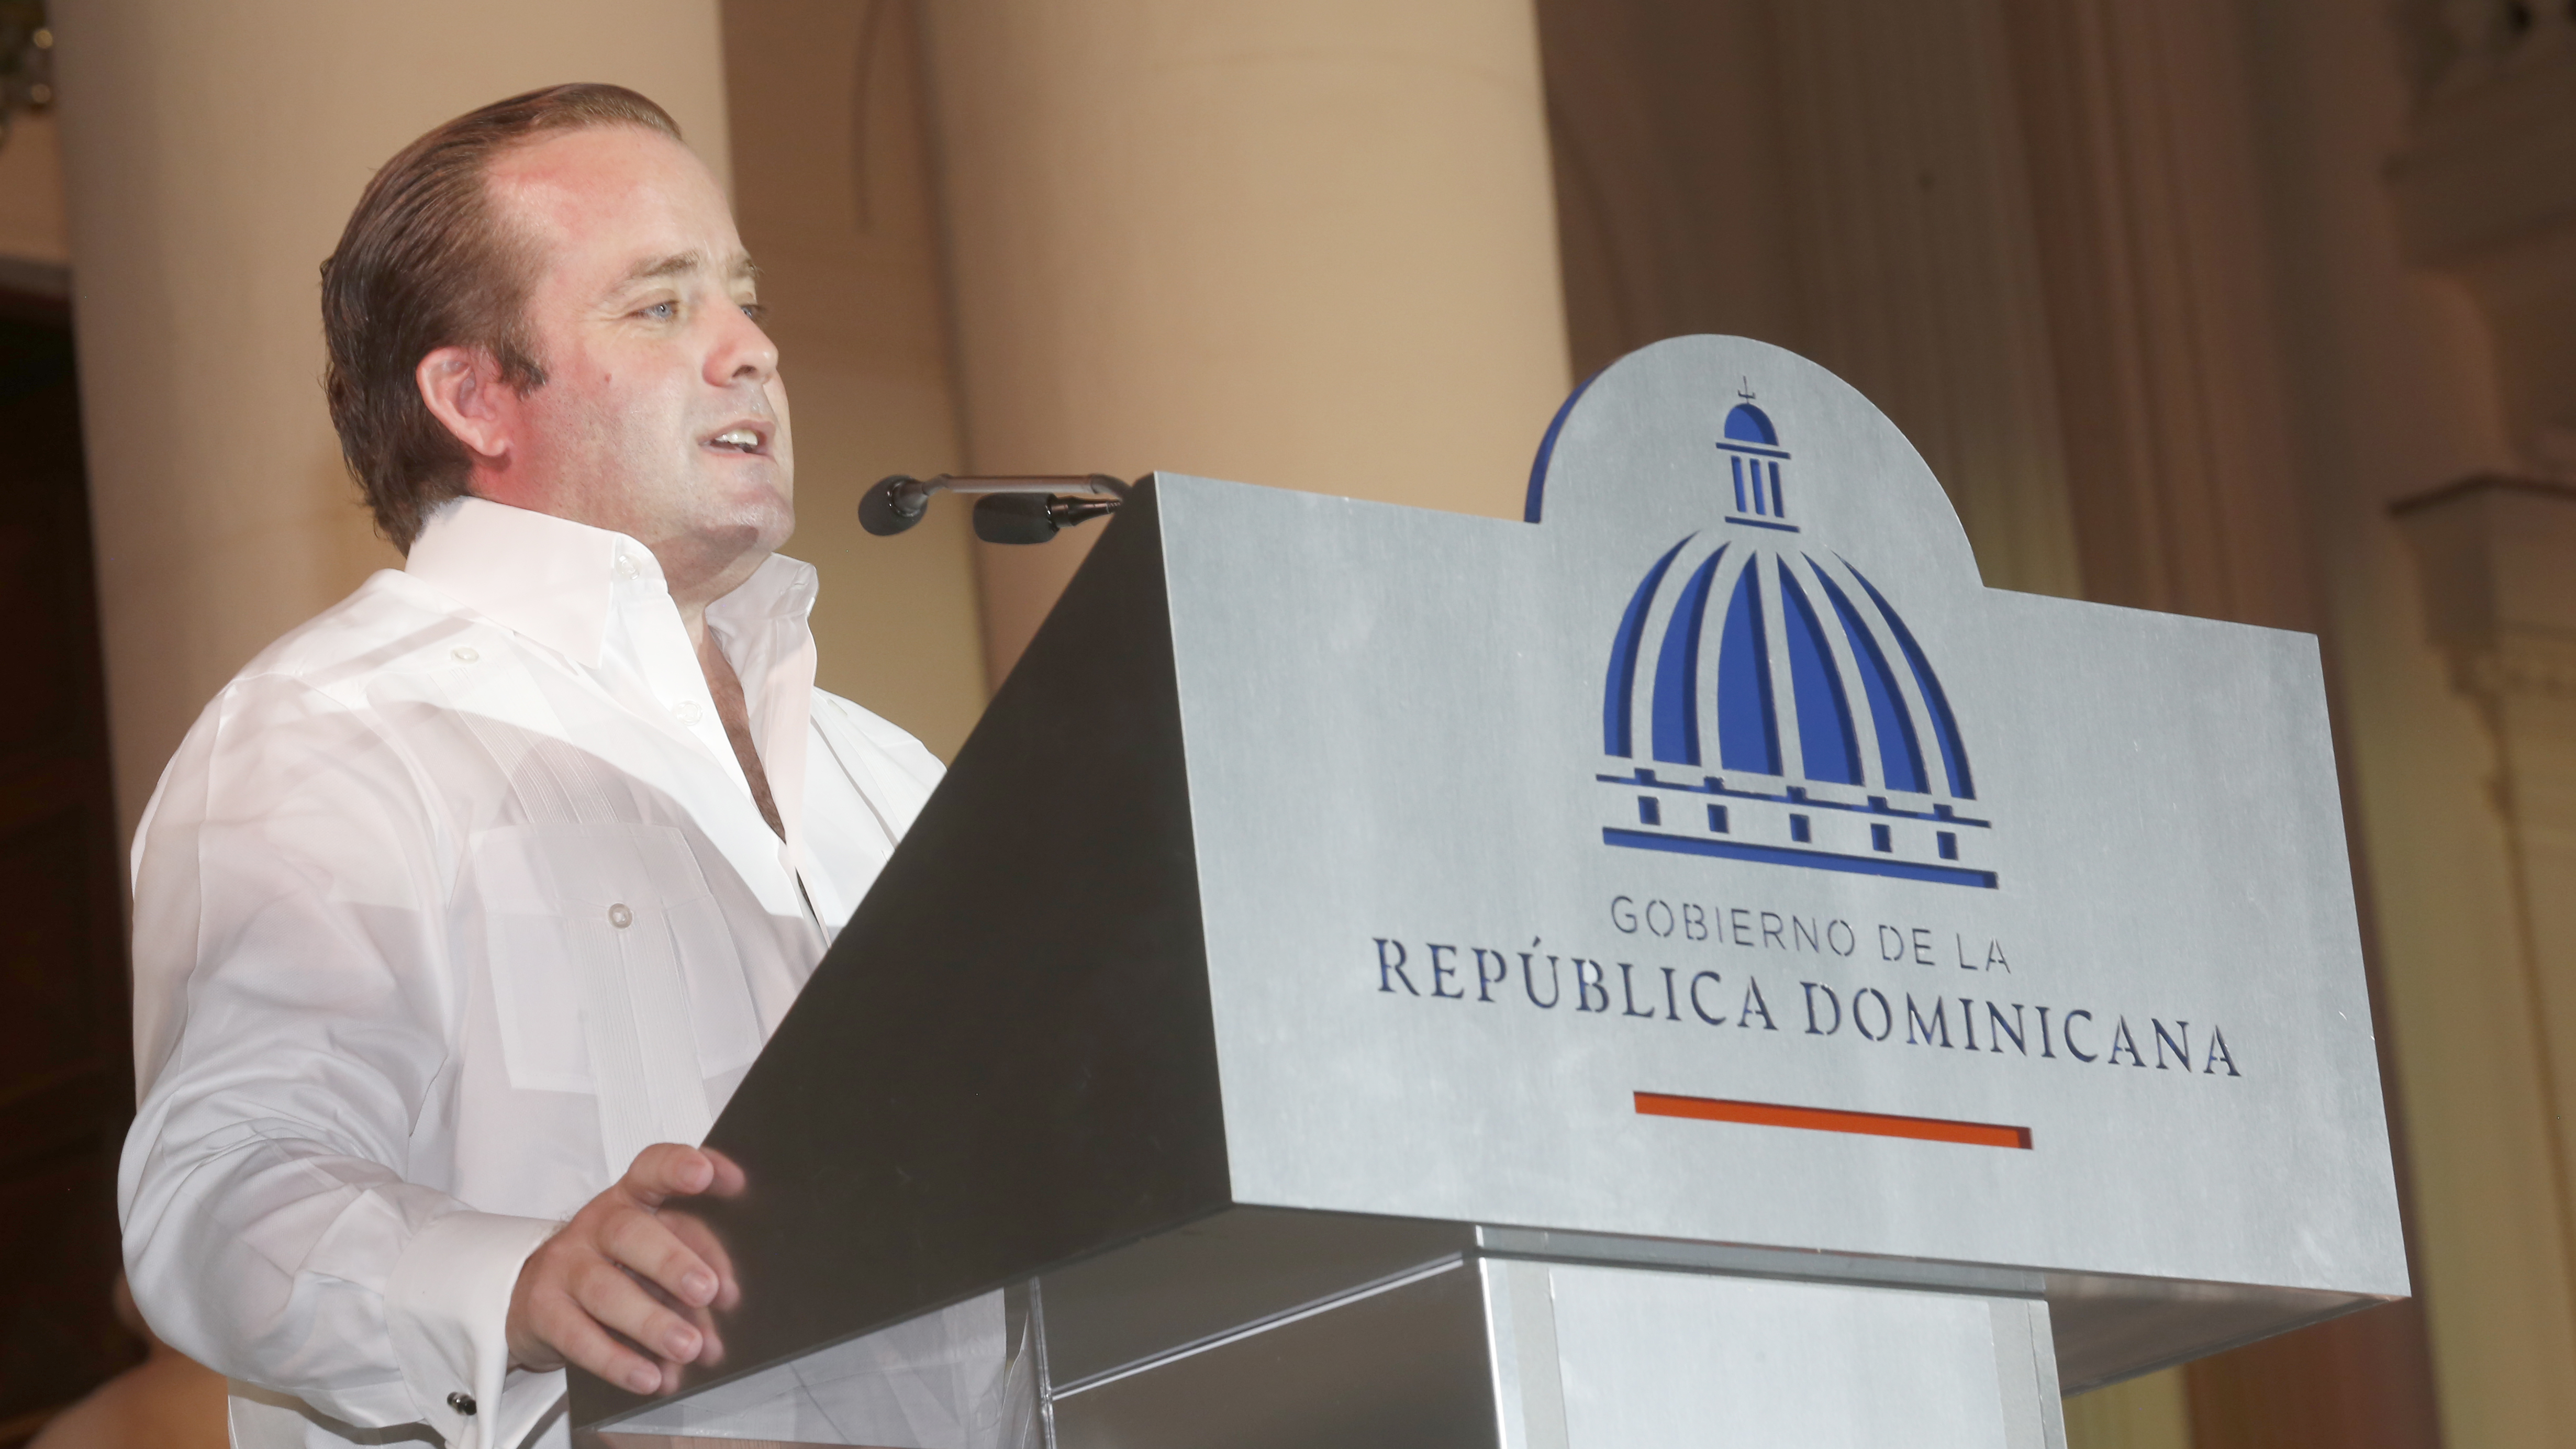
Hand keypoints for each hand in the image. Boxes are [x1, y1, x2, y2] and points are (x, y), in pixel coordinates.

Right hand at [505, 1143, 744, 1393]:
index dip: (678, 1167)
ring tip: (689, 1347)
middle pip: (631, 1232)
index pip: (651, 1170)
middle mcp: (597, 1225)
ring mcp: (566, 1266)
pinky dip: (618, 1361)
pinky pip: (579, 1336)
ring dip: (653, 1322)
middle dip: (672, 1261)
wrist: (537, 1297)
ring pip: (607, 1290)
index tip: (708, 1174)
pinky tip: (649, 1377)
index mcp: (631, 1200)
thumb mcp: (654, 1258)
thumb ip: (691, 1273)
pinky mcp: (543, 1310)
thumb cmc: (614, 1269)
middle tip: (707, 1291)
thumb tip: (725, 1307)